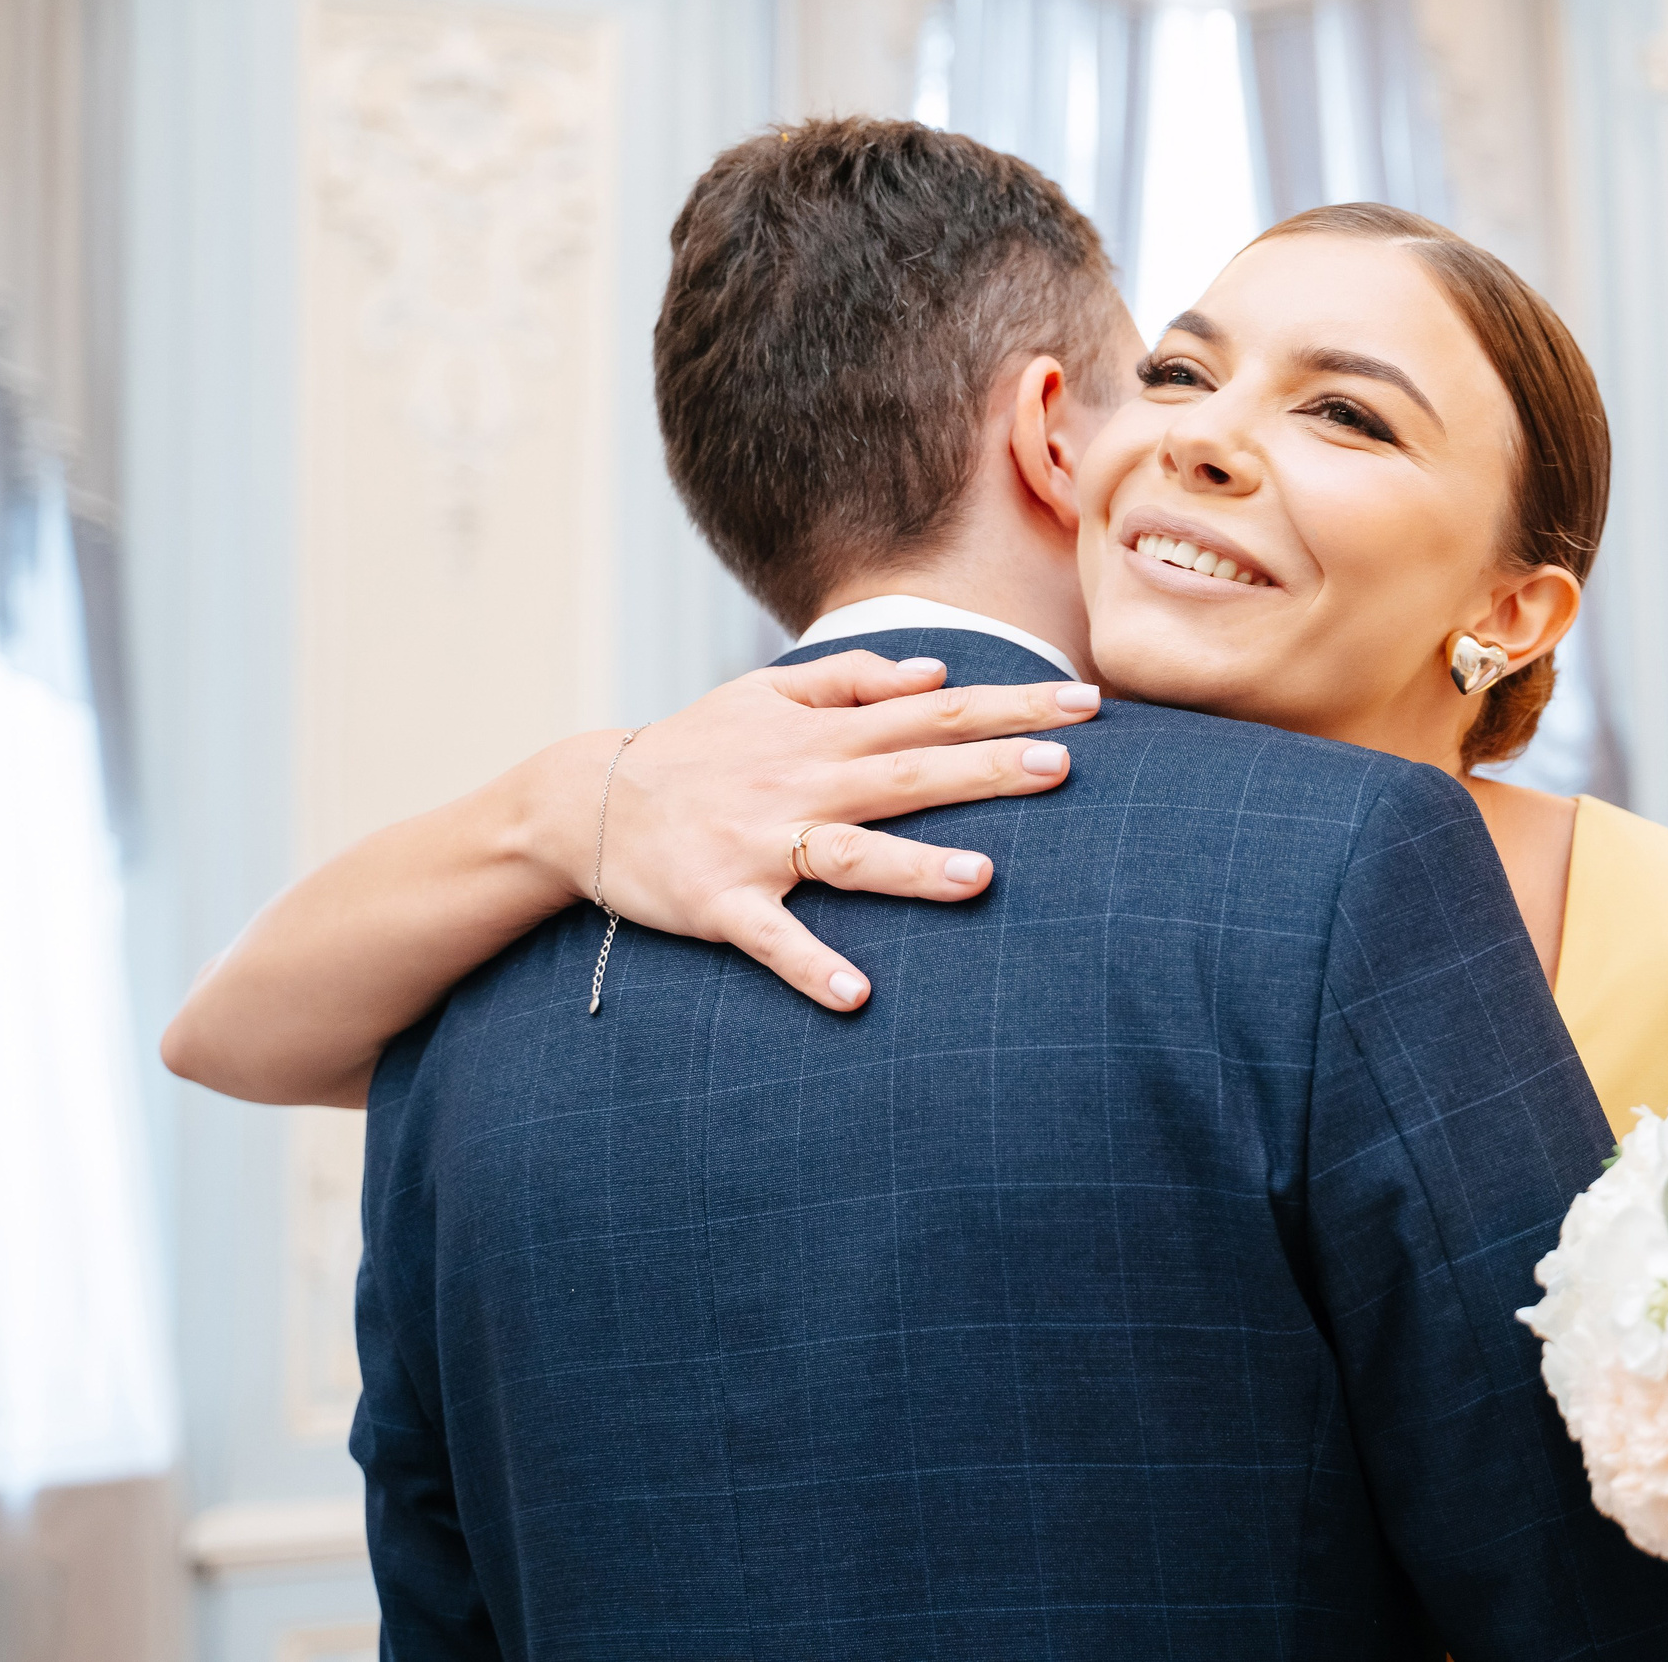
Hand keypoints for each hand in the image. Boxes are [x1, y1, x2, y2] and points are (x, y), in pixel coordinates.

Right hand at [542, 650, 1099, 1011]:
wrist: (581, 799)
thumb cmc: (691, 749)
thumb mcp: (766, 696)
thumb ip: (854, 682)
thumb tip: (939, 672)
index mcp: (823, 737)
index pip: (936, 714)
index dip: (1011, 708)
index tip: (1086, 707)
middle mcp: (801, 784)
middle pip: (910, 774)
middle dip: (987, 769)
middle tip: (1064, 767)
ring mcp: (762, 845)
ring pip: (848, 855)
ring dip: (912, 869)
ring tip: (980, 878)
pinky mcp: (722, 902)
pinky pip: (772, 940)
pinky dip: (811, 967)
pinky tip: (857, 996)